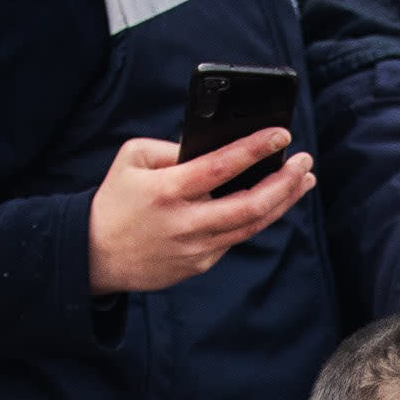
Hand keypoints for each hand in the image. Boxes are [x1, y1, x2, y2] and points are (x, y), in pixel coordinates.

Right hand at [87, 134, 316, 294]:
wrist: (94, 256)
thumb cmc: (115, 201)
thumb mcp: (131, 160)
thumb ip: (171, 149)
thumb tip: (213, 148)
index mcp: (167, 191)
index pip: (220, 166)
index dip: (255, 149)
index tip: (282, 134)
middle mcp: (186, 223)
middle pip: (250, 205)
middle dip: (285, 182)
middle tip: (305, 162)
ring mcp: (195, 249)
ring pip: (251, 225)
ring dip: (282, 202)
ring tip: (303, 181)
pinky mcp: (199, 265)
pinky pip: (235, 238)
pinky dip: (256, 218)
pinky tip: (271, 202)